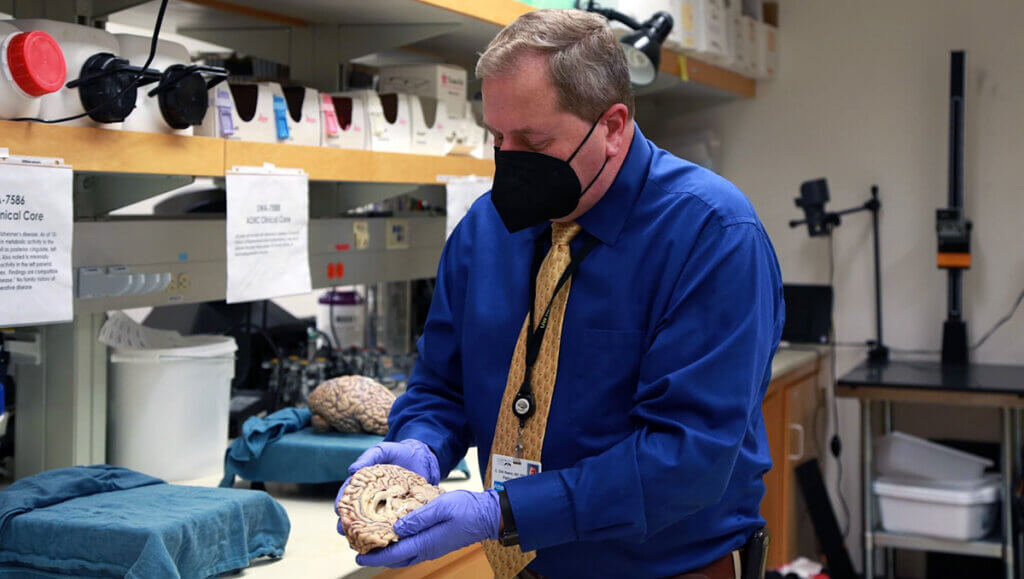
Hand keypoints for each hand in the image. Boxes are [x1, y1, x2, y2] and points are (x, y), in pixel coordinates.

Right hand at [335, 439, 440, 535]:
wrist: (422, 458)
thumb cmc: (399, 453)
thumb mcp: (383, 451)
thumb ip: (369, 456)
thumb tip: (352, 469)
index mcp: (363, 485)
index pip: (347, 497)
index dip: (340, 504)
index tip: (338, 510)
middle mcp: (371, 499)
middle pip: (354, 515)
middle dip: (347, 524)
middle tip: (346, 531)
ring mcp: (384, 507)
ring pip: (369, 524)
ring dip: (362, 533)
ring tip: (360, 540)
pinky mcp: (397, 513)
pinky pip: (388, 526)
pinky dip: (383, 534)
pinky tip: (381, 540)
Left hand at [355, 489, 500, 567]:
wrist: (487, 516)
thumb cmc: (467, 509)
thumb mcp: (441, 507)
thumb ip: (418, 517)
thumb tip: (397, 527)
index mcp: (426, 542)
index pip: (394, 554)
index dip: (375, 556)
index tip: (358, 555)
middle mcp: (427, 549)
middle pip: (397, 560)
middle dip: (378, 557)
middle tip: (362, 549)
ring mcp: (432, 548)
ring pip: (405, 556)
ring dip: (389, 553)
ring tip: (376, 543)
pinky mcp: (436, 543)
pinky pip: (413, 550)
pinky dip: (401, 547)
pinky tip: (397, 536)